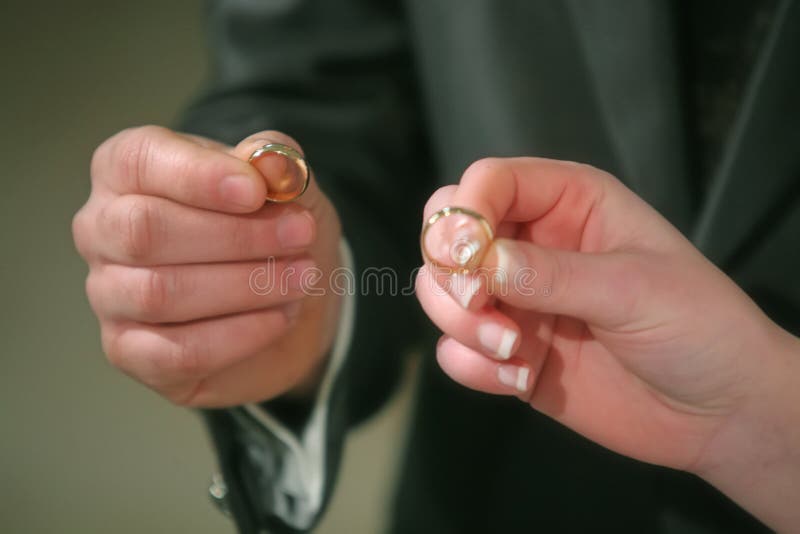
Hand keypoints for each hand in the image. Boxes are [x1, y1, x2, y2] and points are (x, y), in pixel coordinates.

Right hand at [73, 126, 341, 406]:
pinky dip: (239, 335)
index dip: (199, 176)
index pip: (140, 160)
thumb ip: (278, 164)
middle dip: (235, 235)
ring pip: (160, 293)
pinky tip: (280, 318)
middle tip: (300, 235)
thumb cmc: (272, 228)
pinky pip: (177, 351)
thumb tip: (270, 161)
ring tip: (301, 278)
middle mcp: (103, 228)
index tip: (257, 191)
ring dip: (245, 286)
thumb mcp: (288, 186)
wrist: (289, 301)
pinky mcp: (129, 351)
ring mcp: (109, 294)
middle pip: (145, 229)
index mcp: (127, 169)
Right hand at [416, 157, 794, 476]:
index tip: (469, 257)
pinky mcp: (507, 351)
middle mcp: (532, 244)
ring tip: (514, 351)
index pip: (489, 181)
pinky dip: (471, 365)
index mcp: (569, 203)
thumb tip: (480, 263)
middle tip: (480, 302)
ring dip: (460, 322)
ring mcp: (516, 300)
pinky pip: (454, 350)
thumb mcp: (631, 288)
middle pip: (446, 231)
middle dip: (448, 269)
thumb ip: (551, 274)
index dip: (466, 212)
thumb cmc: (697, 327)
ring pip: (440, 291)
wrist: (716, 412)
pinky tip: (517, 379)